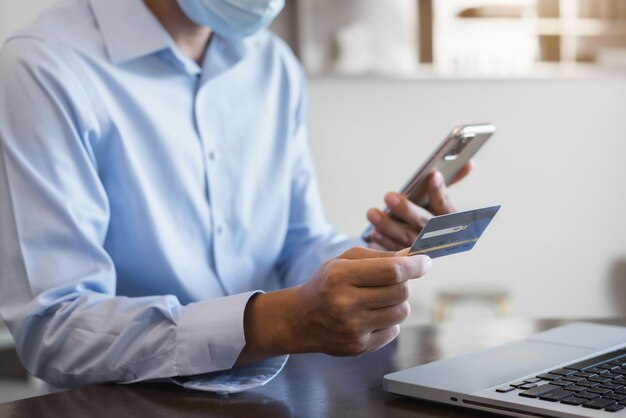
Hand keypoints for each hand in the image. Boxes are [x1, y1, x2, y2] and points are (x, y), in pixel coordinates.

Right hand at [235, 247, 430, 363]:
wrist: (300, 319)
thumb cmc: (326, 284)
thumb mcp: (344, 261)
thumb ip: (379, 257)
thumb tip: (413, 257)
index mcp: (340, 276)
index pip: (392, 271)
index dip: (415, 266)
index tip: (425, 262)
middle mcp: (345, 303)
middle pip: (401, 292)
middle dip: (404, 283)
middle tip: (394, 281)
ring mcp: (352, 328)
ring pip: (401, 312)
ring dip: (397, 303)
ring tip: (379, 298)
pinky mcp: (358, 346)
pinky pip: (393, 330)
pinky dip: (388, 321)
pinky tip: (370, 315)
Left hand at [366, 161, 472, 250]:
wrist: (422, 242)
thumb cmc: (430, 213)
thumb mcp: (439, 198)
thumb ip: (453, 180)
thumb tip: (469, 162)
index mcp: (452, 219)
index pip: (446, 204)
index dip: (440, 191)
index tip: (432, 176)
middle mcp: (440, 235)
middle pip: (424, 223)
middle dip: (406, 209)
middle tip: (388, 196)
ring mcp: (424, 250)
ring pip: (407, 238)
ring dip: (389, 226)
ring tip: (372, 213)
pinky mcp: (408, 260)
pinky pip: (395, 253)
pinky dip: (384, 243)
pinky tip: (374, 233)